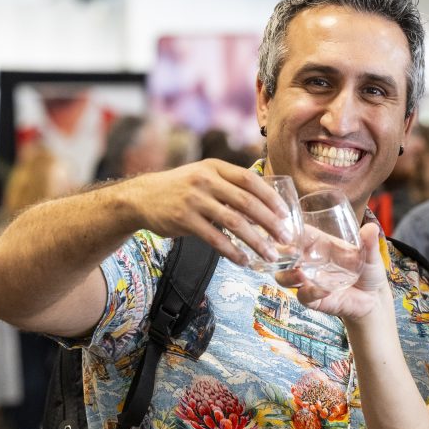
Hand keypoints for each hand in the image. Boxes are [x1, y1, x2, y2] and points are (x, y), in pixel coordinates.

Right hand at [126, 160, 293, 265]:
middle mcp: (206, 180)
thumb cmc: (181, 188)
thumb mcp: (204, 175)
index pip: (250, 180)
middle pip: (247, 202)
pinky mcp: (184, 219)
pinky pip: (215, 238)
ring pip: (234, 222)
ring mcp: (194, 199)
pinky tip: (244, 261)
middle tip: (286, 238)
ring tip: (270, 255)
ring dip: (256, 241)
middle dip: (271, 223)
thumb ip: (230, 185)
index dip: (271, 197)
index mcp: (215, 167)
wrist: (142, 197)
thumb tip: (265, 205)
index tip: (286, 214)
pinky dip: (232, 251)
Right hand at [275, 223, 391, 321]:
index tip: (287, 230)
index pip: (299, 234)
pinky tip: (325, 291)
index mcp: (320, 245)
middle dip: (280, 254)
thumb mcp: (370, 254)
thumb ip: (369, 243)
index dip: (290, 231)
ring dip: (289, 276)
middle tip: (288, 252)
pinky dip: (311, 293)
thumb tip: (372, 228)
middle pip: (283, 256)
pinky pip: (305, 296)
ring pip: (285, 277)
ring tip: (300, 274)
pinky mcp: (315, 299)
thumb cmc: (368, 270)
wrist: (374, 298)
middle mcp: (310, 262)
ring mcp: (309, 281)